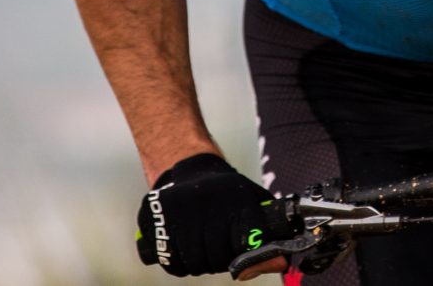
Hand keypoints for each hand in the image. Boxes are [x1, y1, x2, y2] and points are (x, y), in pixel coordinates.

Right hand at [136, 153, 296, 276]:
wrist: (191, 169)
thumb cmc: (228, 194)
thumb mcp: (254, 203)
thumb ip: (269, 235)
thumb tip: (280, 262)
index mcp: (236, 198)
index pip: (246, 243)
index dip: (244, 255)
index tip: (241, 251)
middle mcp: (206, 202)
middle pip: (216, 258)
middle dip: (219, 262)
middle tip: (219, 253)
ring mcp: (177, 209)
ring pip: (191, 262)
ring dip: (198, 263)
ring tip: (202, 250)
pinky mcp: (152, 216)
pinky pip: (167, 259)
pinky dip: (177, 262)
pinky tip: (183, 249)